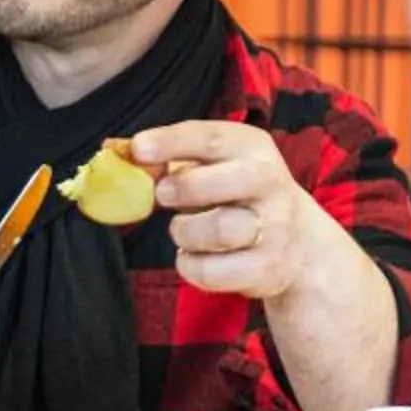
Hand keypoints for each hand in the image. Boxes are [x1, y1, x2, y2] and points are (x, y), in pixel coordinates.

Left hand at [133, 122, 354, 305]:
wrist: (296, 242)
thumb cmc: (234, 193)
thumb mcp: (211, 165)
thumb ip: (166, 157)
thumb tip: (114, 151)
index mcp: (254, 148)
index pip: (212, 137)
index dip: (171, 142)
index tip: (137, 149)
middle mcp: (271, 184)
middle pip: (222, 183)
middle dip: (183, 189)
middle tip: (163, 195)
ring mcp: (275, 229)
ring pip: (218, 230)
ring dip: (185, 232)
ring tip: (185, 230)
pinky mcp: (267, 269)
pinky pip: (213, 272)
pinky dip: (192, 266)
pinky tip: (197, 256)